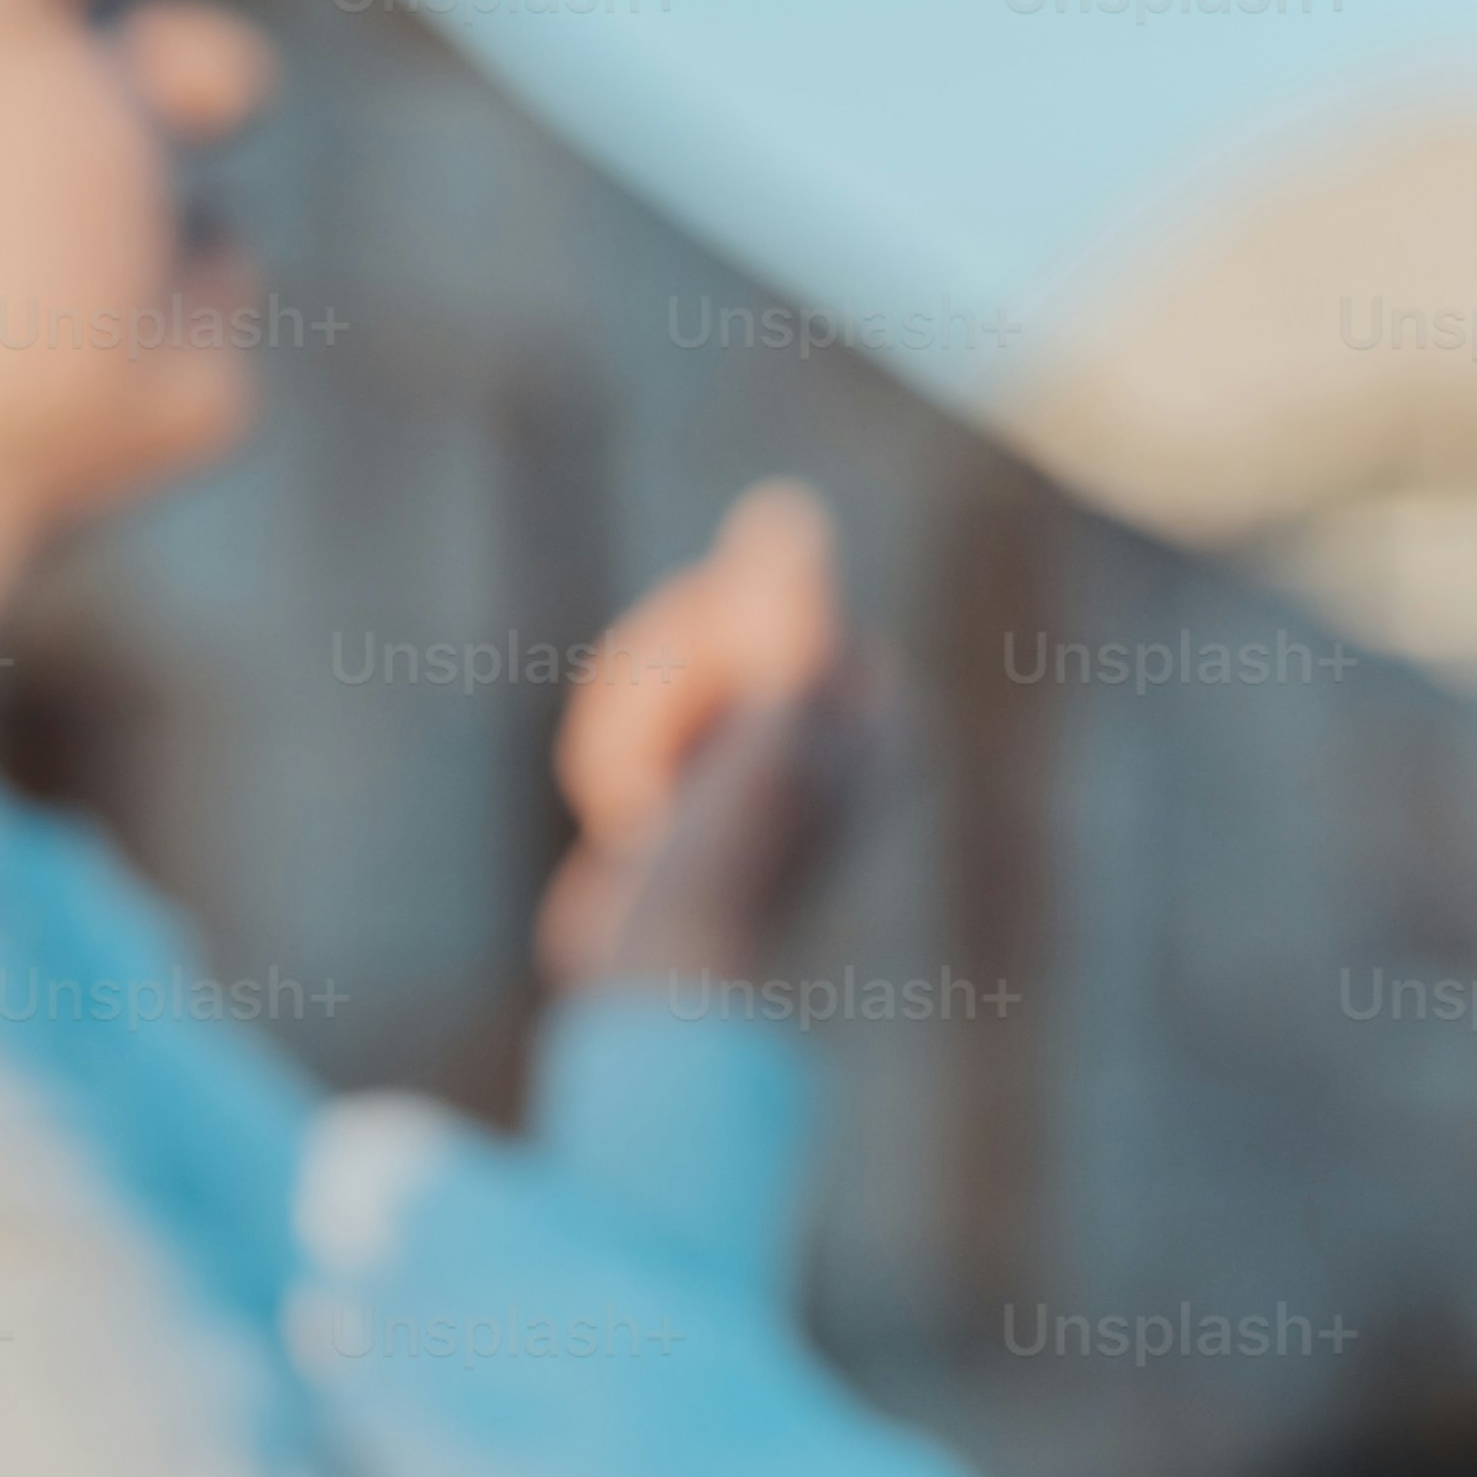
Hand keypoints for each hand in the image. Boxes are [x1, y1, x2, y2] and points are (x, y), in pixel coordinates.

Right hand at [543, 478, 867, 988]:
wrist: (660, 967)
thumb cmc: (730, 853)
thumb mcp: (770, 714)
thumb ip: (788, 605)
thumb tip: (785, 509)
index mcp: (867, 713)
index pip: (779, 602)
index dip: (725, 625)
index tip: (712, 692)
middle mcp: (817, 735)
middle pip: (711, 629)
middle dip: (665, 683)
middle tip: (669, 763)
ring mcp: (746, 766)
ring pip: (660, 674)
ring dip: (629, 726)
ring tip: (642, 804)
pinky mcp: (683, 795)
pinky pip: (630, 723)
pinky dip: (610, 759)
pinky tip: (627, 822)